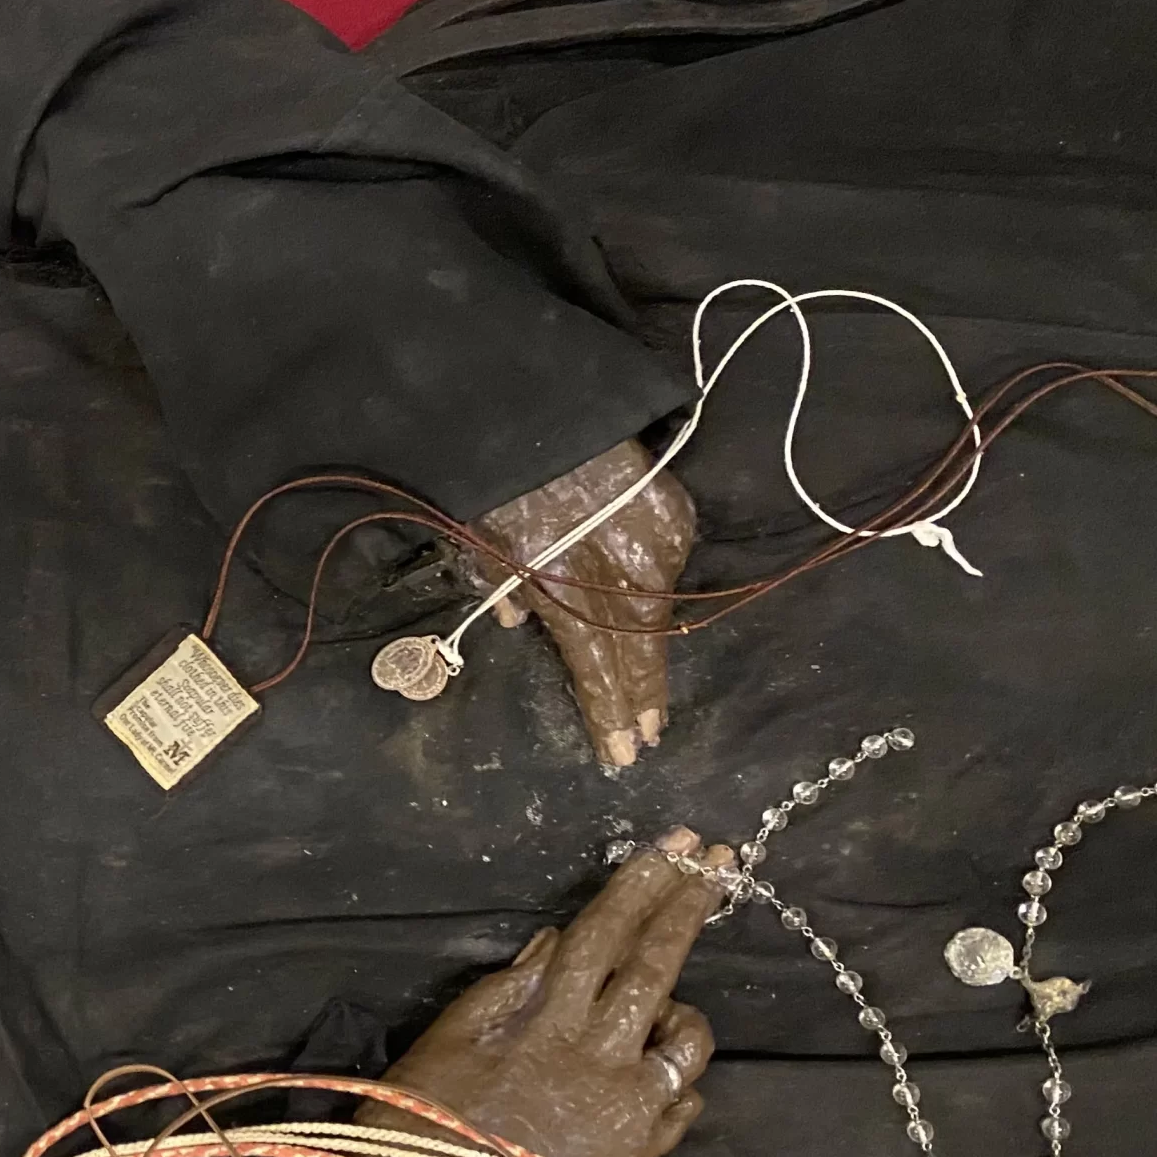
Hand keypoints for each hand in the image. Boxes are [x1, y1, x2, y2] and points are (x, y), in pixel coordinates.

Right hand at [220, 833, 722, 1156]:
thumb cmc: (415, 1122)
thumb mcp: (449, 1037)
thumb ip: (510, 987)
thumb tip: (558, 944)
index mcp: (547, 1019)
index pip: (604, 934)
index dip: (642, 884)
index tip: (680, 842)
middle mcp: (601, 1058)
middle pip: (658, 967)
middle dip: (688, 908)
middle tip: (719, 861)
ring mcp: (628, 1110)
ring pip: (687, 1038)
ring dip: (679, 1007)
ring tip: (655, 1006)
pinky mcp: (637, 1155)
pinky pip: (681, 1099)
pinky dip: (671, 1075)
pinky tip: (644, 1071)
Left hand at [471, 440, 695, 766]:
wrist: (546, 403)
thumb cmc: (500, 473)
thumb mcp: (480, 537)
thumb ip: (503, 588)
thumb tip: (517, 624)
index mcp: (561, 585)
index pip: (596, 668)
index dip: (610, 713)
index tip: (623, 753)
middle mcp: (617, 575)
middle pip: (637, 655)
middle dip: (642, 702)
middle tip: (649, 738)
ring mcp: (653, 545)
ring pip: (658, 617)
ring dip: (653, 660)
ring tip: (655, 704)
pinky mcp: (675, 515)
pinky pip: (665, 566)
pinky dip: (653, 591)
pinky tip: (648, 618)